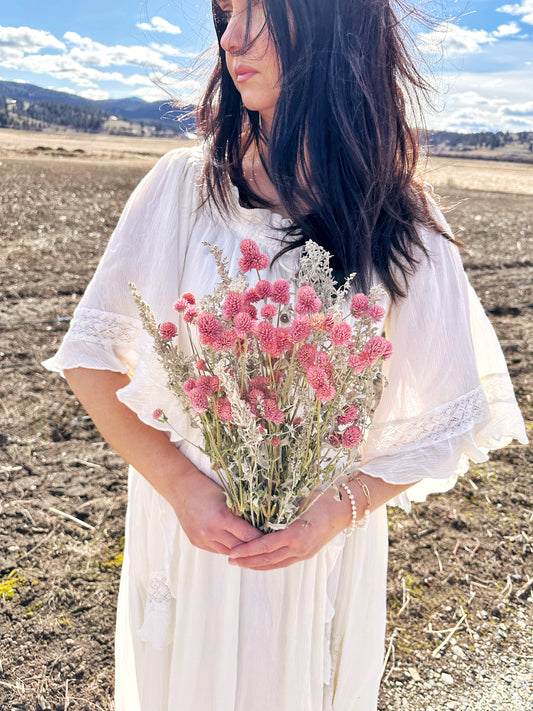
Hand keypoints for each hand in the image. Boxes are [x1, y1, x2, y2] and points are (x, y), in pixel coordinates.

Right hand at [172, 467, 262, 554]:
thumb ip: (242, 511)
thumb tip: (262, 521)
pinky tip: (236, 545)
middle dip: (254, 548)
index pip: (248, 536)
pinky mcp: (196, 542)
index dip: (262, 538)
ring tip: (254, 549)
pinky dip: (228, 548)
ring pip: (229, 552)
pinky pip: (217, 550)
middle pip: (240, 548)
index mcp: (222, 518)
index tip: (272, 538)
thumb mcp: (228, 496)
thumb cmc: (206, 487)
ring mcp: (202, 539)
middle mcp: (211, 532)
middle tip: (267, 546)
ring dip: (241, 551)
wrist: (180, 488)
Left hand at [227, 487, 351, 570]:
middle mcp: (299, 548)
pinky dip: (269, 563)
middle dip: (247, 561)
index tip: (232, 551)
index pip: (265, 546)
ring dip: (257, 565)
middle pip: (268, 559)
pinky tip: (260, 561)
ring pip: (275, 564)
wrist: (346, 510)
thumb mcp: (299, 499)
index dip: (247, 550)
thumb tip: (258, 500)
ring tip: (241, 563)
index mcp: (296, 534)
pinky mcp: (307, 554)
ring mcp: (304, 553)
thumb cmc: (323, 500)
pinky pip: (284, 562)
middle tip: (230, 560)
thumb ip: (279, 504)